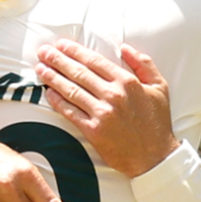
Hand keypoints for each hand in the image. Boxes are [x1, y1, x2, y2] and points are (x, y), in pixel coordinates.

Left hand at [36, 40, 178, 176]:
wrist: (155, 157)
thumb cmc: (157, 122)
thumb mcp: (160, 87)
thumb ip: (144, 64)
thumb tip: (125, 47)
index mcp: (127, 82)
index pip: (94, 61)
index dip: (75, 51)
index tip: (61, 44)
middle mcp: (113, 95)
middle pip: (79, 73)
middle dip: (58, 60)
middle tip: (43, 52)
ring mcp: (102, 113)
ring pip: (71, 90)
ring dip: (53, 78)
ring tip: (40, 68)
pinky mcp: (94, 131)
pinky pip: (71, 112)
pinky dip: (58, 101)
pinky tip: (48, 92)